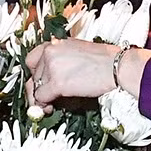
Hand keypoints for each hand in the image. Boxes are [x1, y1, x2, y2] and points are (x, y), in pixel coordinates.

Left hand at [26, 39, 150, 104]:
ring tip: (47, 105)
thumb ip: (62, 60)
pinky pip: (41, 97)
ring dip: (40, 98)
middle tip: (44, 99)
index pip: (32, 58)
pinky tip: (51, 107)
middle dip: (38, 88)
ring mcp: (52, 66)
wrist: (118, 67)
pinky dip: (44, 104)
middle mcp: (51, 51)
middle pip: (33, 74)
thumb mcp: (79, 52)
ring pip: (35, 87)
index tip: (39, 83)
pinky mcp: (57, 82)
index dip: (35, 73)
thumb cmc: (106, 61)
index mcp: (57, 43)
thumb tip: (53, 76)